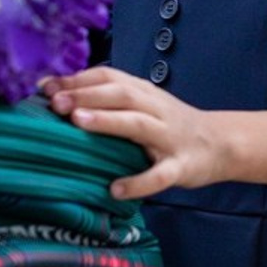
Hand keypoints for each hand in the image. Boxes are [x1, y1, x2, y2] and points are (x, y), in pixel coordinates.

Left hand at [43, 67, 223, 199]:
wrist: (221, 143)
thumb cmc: (171, 126)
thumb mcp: (145, 105)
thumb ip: (112, 101)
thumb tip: (60, 97)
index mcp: (146, 93)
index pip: (111, 77)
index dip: (79, 79)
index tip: (46, 86)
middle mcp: (157, 110)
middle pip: (122, 95)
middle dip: (88, 95)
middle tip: (56, 102)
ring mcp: (170, 137)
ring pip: (138, 124)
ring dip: (108, 121)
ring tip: (78, 122)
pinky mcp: (181, 166)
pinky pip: (159, 175)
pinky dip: (138, 182)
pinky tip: (116, 189)